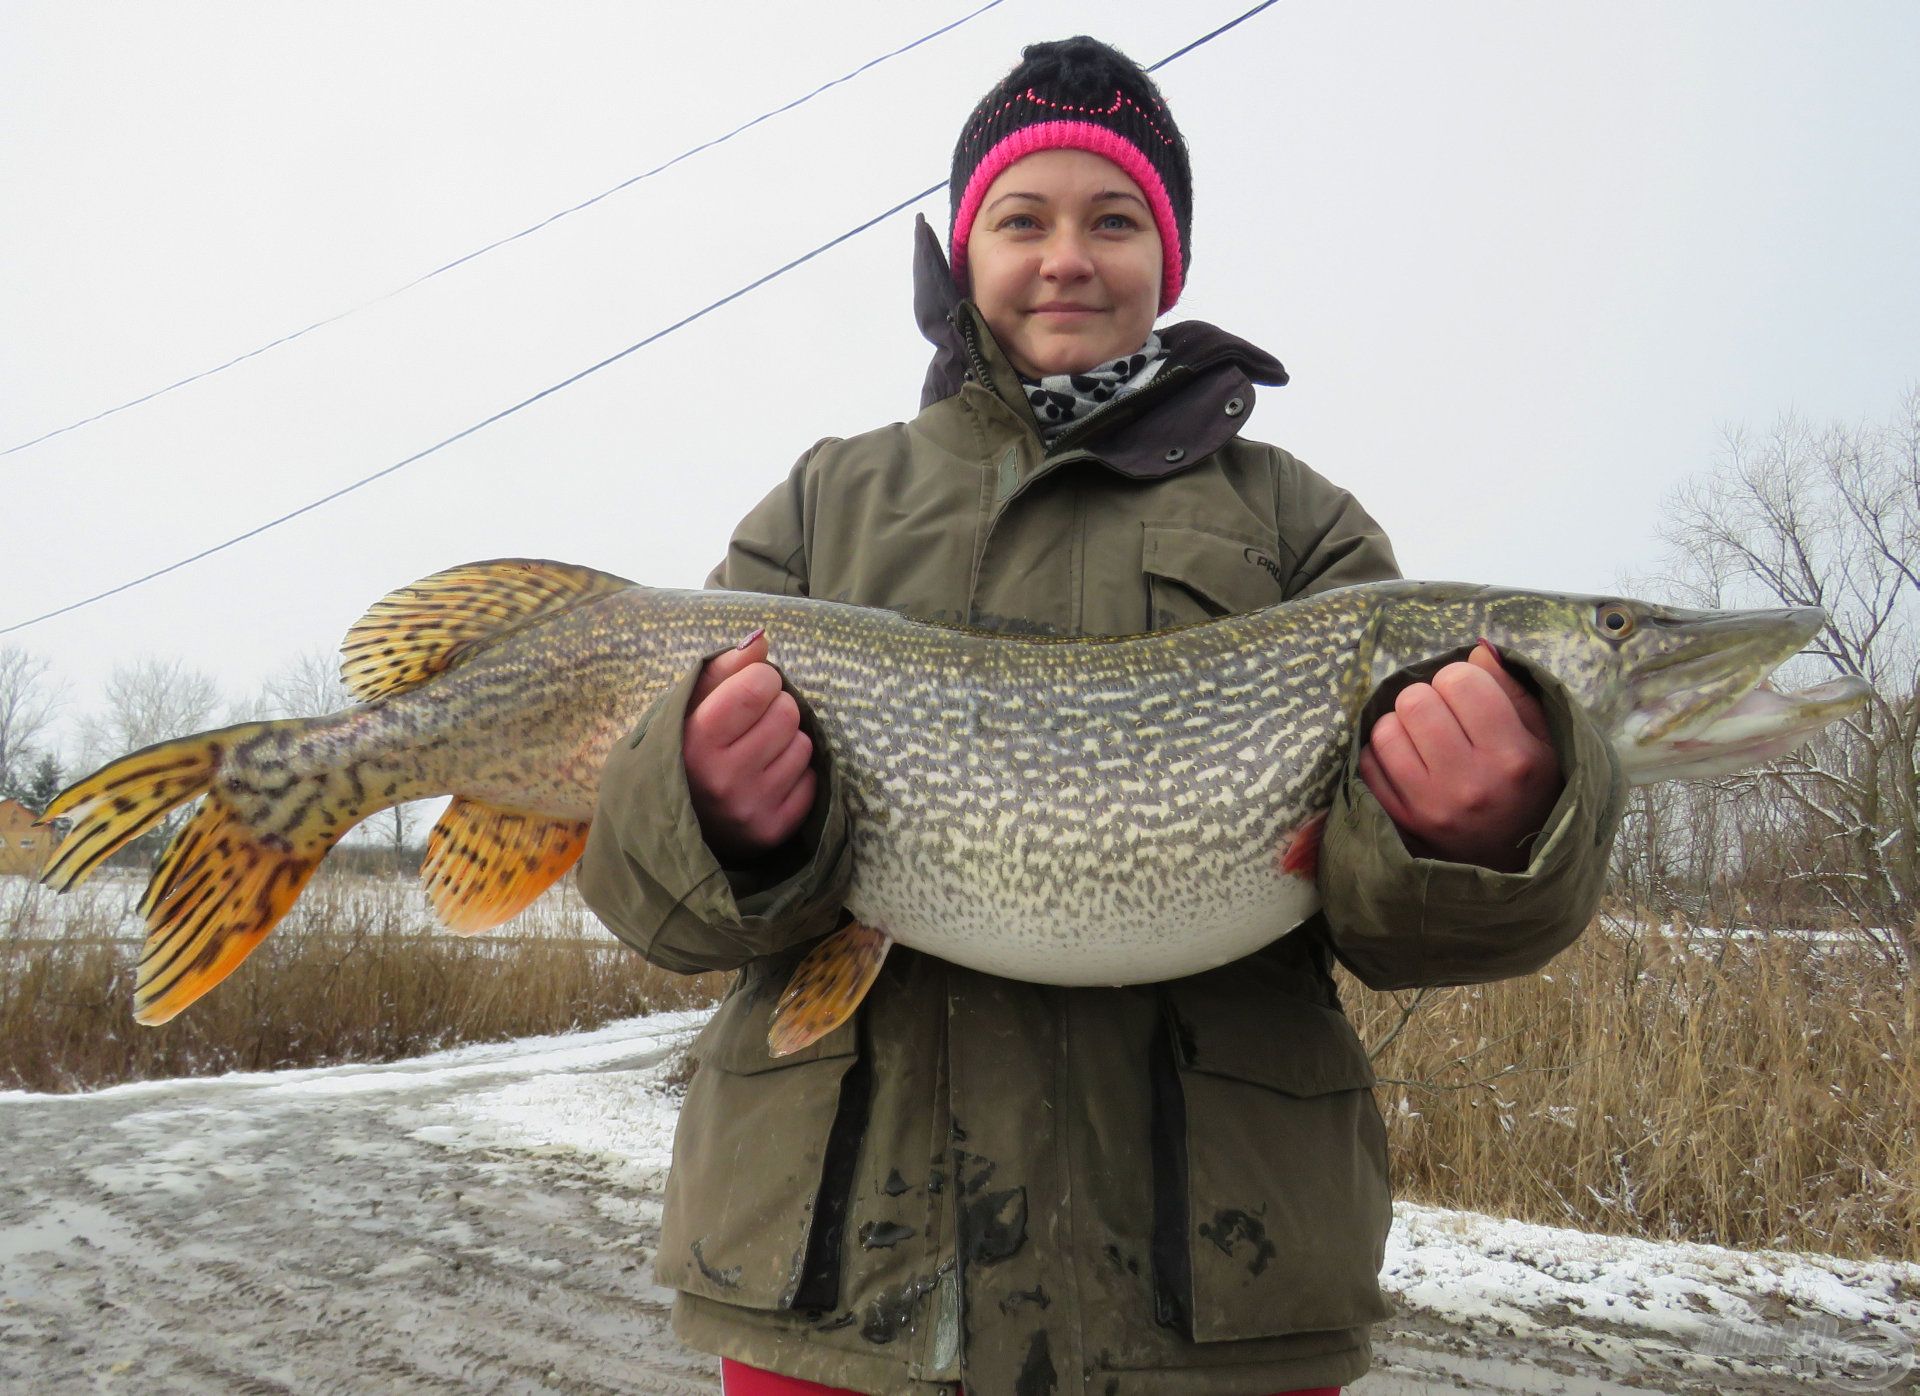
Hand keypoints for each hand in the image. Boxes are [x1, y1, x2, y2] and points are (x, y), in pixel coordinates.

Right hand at [683, 630, 815, 861]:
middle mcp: (724, 779)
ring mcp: (751, 808)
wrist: (675, 819)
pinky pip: (811, 781)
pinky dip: (796, 774)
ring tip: (758, 752)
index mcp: (697, 741)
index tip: (749, 688)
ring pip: (804, 745)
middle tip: (754, 723)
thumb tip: (762, 639)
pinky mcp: (774, 830)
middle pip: (787, 713)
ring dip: (787, 741)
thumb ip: (725, 668)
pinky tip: (767, 779)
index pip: (759, 686)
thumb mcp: (691, 704)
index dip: (762, 679)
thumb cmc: (687, 748)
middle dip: (776, 708)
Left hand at [1358, 642, 1562, 871]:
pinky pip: (1368, 764)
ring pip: (1386, 730)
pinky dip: (1382, 755)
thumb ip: (1512, 691)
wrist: (1516, 863)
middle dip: (1427, 697)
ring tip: (1423, 737)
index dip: (1460, 679)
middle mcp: (1470, 783)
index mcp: (1514, 757)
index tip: (1468, 696)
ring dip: (1401, 725)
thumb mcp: (1543, 741)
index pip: (1460, 681)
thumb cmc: (1531, 790)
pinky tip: (1407, 761)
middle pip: (1416, 700)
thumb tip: (1478, 649)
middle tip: (1443, 715)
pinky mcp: (1402, 821)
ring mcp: (1431, 806)